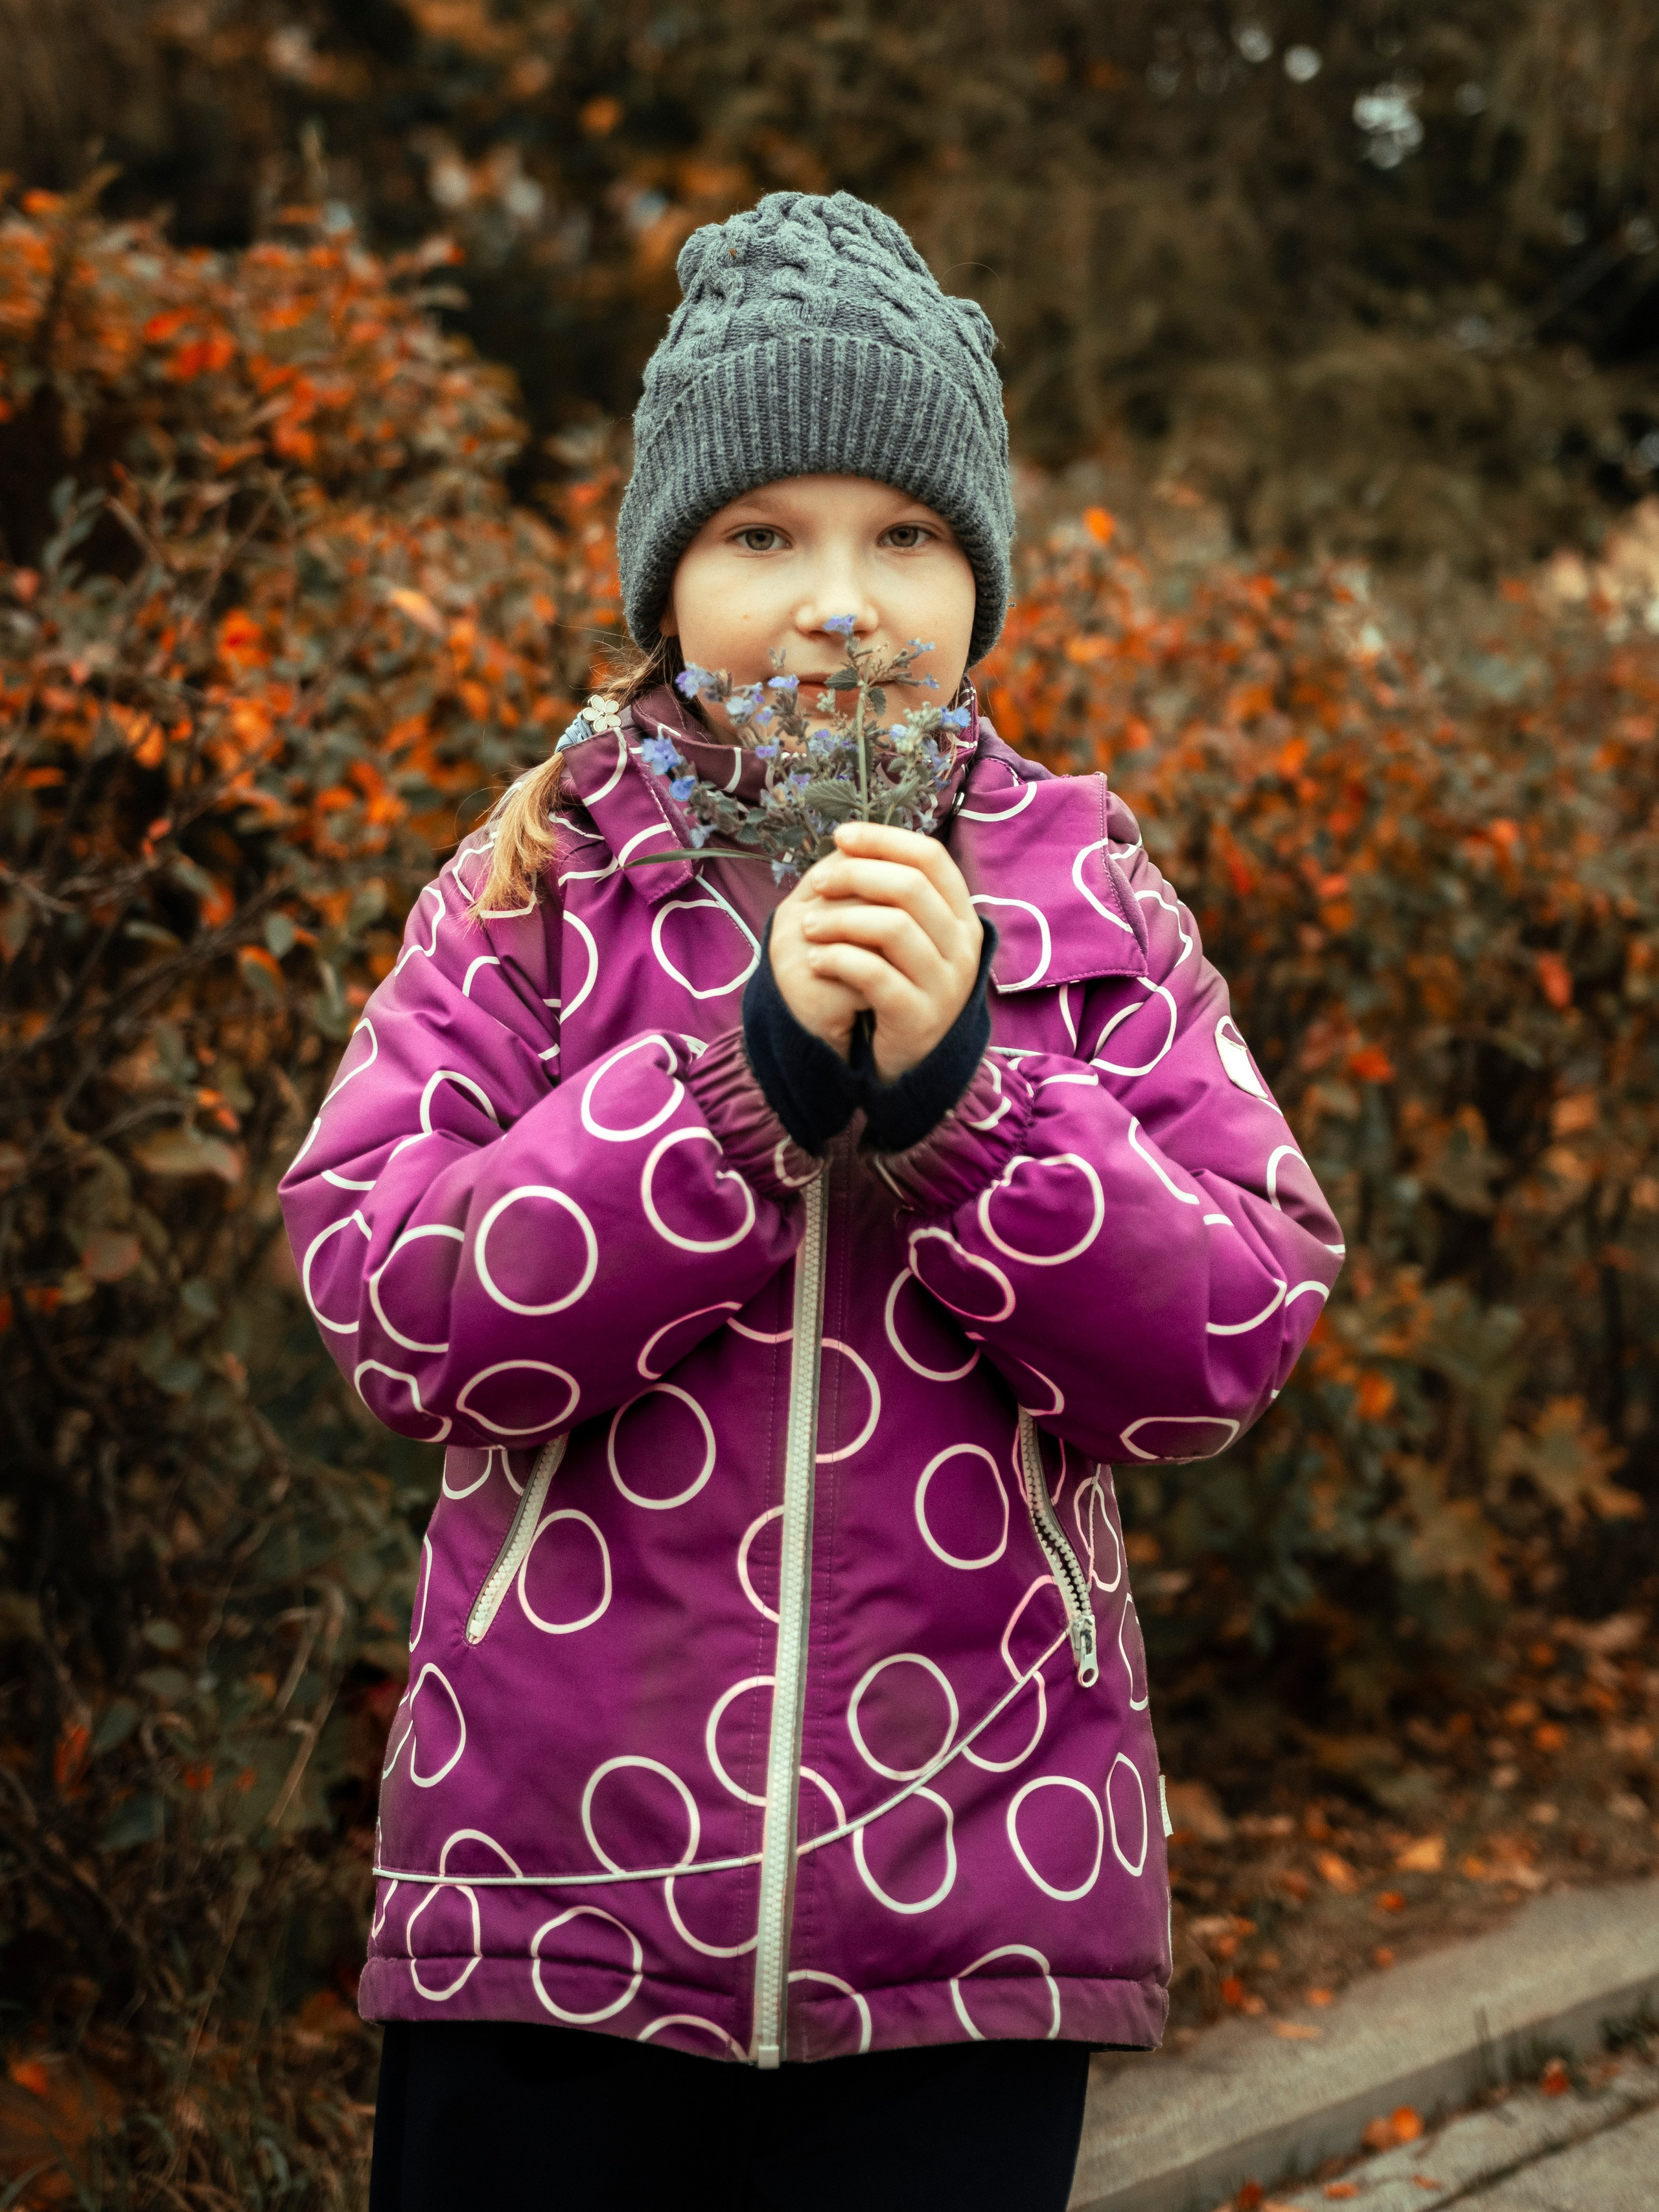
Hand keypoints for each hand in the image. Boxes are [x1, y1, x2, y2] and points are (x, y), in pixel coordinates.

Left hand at [770, 822, 983, 1080]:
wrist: (909, 1060)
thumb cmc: (898, 984)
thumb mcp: (903, 934)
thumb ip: (889, 893)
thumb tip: (847, 841)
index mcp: (962, 916)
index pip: (931, 857)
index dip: (884, 839)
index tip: (841, 836)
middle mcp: (964, 947)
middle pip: (910, 886)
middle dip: (854, 876)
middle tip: (816, 887)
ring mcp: (947, 985)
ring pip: (892, 927)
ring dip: (840, 920)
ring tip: (809, 927)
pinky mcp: (920, 1018)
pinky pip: (875, 975)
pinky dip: (838, 960)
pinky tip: (816, 960)